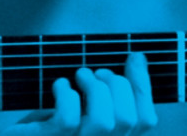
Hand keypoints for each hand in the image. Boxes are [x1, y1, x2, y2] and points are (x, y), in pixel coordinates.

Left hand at [0, 53, 157, 134]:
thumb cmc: (40, 129)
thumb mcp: (75, 113)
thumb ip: (99, 100)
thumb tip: (131, 61)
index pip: (146, 121)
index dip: (143, 86)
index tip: (135, 57)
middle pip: (128, 119)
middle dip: (116, 85)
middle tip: (94, 72)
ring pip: (106, 122)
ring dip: (95, 89)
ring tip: (79, 75)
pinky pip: (68, 120)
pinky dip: (66, 95)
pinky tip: (58, 86)